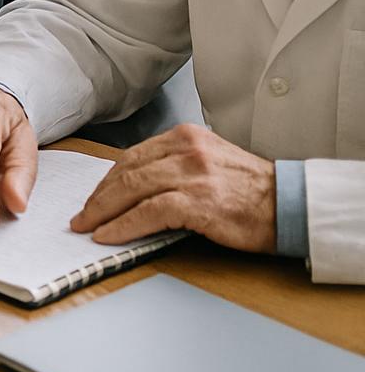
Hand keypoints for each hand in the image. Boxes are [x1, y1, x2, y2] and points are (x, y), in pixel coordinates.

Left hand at [70, 124, 276, 251]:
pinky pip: (148, 212)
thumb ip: (173, 165)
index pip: (132, 156)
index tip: (93, 197)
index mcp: (184, 136)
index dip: (108, 179)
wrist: (290, 205)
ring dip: (103, 211)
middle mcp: (185, 148)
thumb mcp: (209, 160)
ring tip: (88, 226)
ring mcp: (191, 173)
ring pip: (132, 189)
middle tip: (82, 215)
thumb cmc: (250, 190)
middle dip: (99, 196)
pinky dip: (124, 225)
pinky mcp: (197, 200)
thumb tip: (132, 185)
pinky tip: (109, 235)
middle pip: (126, 171)